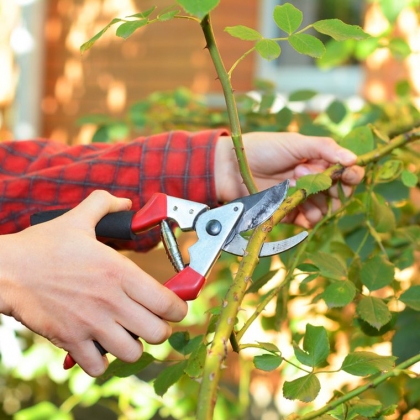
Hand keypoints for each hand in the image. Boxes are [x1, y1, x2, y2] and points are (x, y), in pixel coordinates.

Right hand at [0, 191, 186, 376]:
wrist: (7, 269)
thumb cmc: (43, 246)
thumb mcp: (78, 219)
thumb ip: (105, 205)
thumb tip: (125, 202)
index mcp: (120, 271)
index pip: (168, 303)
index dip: (179, 309)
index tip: (175, 308)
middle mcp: (111, 301)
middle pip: (158, 333)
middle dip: (160, 329)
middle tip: (151, 321)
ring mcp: (91, 323)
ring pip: (133, 353)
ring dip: (134, 346)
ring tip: (127, 334)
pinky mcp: (70, 340)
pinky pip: (99, 367)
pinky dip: (103, 362)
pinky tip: (99, 346)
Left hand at [215, 132, 364, 226]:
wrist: (233, 167)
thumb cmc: (263, 149)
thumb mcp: (296, 143)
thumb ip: (325, 148)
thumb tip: (354, 159)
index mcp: (318, 162)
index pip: (345, 173)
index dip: (351, 175)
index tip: (350, 174)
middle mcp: (313, 181)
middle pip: (338, 194)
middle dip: (331, 188)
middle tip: (304, 173)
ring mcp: (301, 198)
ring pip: (325, 209)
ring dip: (315, 200)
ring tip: (293, 183)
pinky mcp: (289, 213)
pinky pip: (308, 221)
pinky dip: (308, 217)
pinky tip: (297, 205)